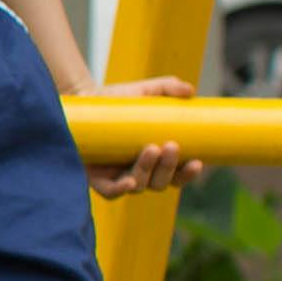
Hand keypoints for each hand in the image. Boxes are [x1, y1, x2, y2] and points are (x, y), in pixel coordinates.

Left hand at [84, 71, 201, 198]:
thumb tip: (190, 90)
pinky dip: (121, 190)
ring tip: (151, 148)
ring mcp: (118, 176)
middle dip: (169, 167)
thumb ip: (168, 88)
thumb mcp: (144, 92)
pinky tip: (129, 182)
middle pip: (160, 182)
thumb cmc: (118, 100)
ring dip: (148, 170)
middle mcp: (140, 172)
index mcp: (157, 159)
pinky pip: (111, 192)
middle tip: (171, 145)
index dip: (188, 173)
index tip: (198, 161)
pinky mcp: (96, 178)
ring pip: (140, 185)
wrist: (83, 99)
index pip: (178, 175)